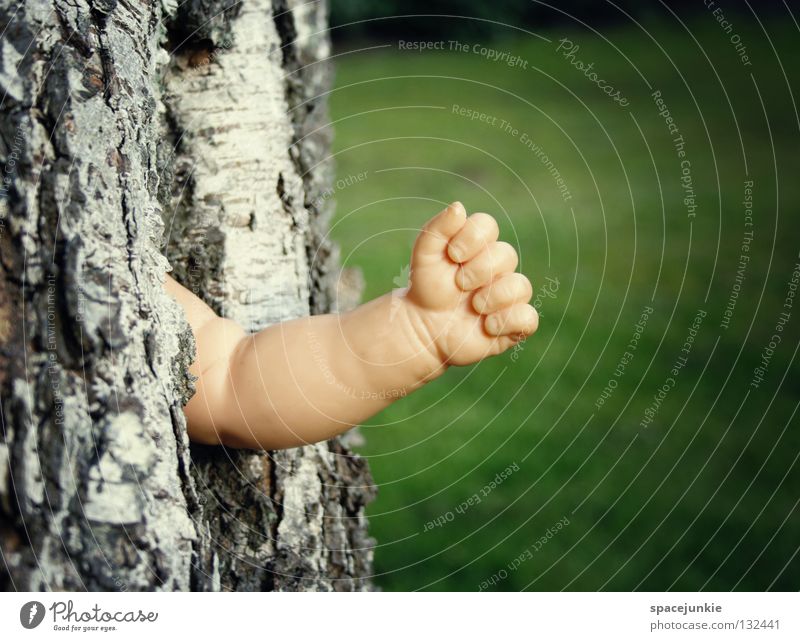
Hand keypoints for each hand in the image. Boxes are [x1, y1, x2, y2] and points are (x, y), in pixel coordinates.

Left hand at [397, 201, 537, 366]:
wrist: (423, 327)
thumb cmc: (427, 288)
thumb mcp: (425, 256)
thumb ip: (438, 229)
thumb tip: (459, 207)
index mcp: (478, 246)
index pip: (487, 225)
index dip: (471, 237)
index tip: (452, 255)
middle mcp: (498, 267)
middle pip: (507, 254)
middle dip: (479, 270)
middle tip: (459, 284)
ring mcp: (507, 296)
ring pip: (521, 286)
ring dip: (493, 296)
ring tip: (473, 307)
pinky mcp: (512, 324)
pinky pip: (528, 318)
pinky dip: (508, 321)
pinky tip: (487, 326)